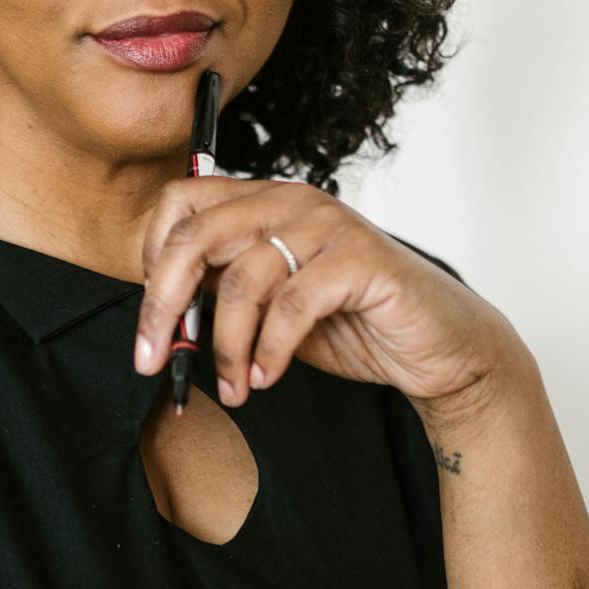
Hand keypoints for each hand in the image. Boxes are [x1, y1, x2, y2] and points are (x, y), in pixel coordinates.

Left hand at [133, 176, 519, 417]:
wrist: (436, 346)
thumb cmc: (353, 324)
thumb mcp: (271, 307)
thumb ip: (224, 295)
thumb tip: (165, 317)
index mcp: (264, 201)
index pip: (181, 204)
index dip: (151, 259)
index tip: (152, 317)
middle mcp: (291, 201)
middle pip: (196, 237)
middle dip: (163, 305)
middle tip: (153, 358)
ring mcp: (327, 226)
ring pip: (242, 279)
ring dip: (225, 346)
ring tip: (234, 387)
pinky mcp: (359, 260)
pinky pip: (292, 305)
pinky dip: (269, 350)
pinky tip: (266, 377)